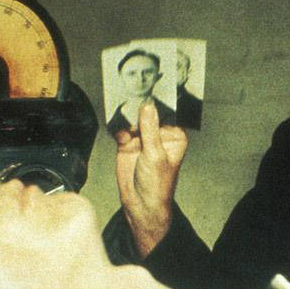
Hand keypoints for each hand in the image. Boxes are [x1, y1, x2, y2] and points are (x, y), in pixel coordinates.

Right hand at [115, 101, 188, 257]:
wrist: (140, 204)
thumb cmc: (157, 184)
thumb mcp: (155, 154)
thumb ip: (150, 129)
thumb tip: (148, 107)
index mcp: (174, 136)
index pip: (168, 113)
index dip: (161, 100)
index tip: (153, 85)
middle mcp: (158, 135)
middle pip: (148, 113)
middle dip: (140, 104)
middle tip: (131, 88)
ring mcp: (142, 138)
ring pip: (133, 118)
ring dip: (126, 113)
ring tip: (120, 103)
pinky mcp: (126, 143)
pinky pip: (120, 128)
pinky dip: (117, 124)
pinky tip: (115, 122)